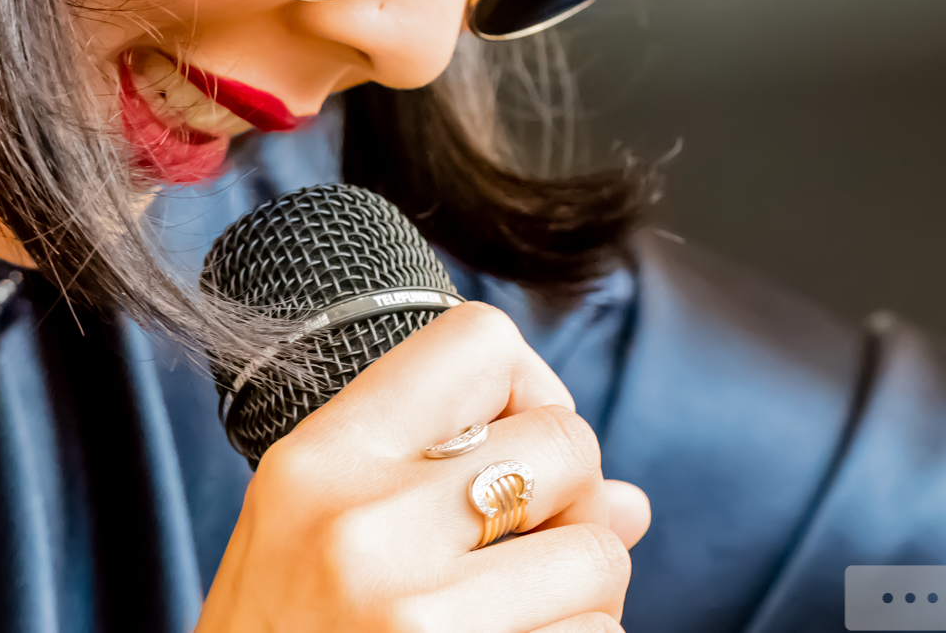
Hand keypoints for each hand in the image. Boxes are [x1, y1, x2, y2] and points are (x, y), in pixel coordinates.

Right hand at [195, 301, 651, 632]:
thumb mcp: (317, 540)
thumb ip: (446, 485)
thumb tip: (628, 502)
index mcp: (317, 464)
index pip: (478, 340)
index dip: (527, 386)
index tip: (514, 441)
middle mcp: (363, 530)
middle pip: (566, 441)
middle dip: (568, 498)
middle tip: (514, 551)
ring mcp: (419, 619)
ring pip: (602, 552)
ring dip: (581, 593)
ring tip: (504, 622)